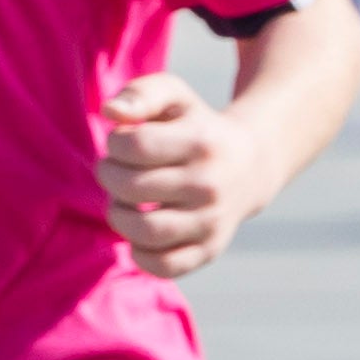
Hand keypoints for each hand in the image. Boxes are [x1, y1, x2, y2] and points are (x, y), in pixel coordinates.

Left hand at [97, 70, 274, 276]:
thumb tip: (111, 113)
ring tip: (124, 202)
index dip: (115, 143)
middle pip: (131, 187)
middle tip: (117, 171)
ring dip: (118, 216)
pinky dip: (140, 254)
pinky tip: (139, 231)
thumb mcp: (174, 96)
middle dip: (109, 176)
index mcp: (201, 142)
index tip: (123, 143)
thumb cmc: (194, 126)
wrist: (249, 166)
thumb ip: (140, 93)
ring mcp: (213, 221)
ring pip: (145, 231)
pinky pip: (164, 266)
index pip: (134, 145)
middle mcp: (211, 185)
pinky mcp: (210, 250)